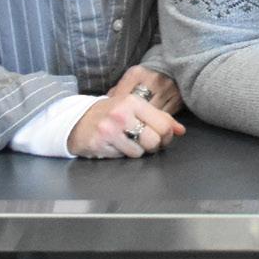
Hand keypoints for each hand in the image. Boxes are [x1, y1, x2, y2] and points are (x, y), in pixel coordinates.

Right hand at [67, 70, 185, 158]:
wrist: (78, 120)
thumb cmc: (111, 113)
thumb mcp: (135, 108)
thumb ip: (160, 117)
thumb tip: (180, 130)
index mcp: (134, 102)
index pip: (164, 124)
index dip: (167, 136)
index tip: (162, 137)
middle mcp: (121, 114)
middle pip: (153, 140)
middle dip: (153, 145)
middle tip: (145, 142)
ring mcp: (109, 130)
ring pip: (139, 152)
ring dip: (136, 151)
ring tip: (127, 142)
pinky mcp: (99, 144)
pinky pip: (122, 157)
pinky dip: (121, 154)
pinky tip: (115, 145)